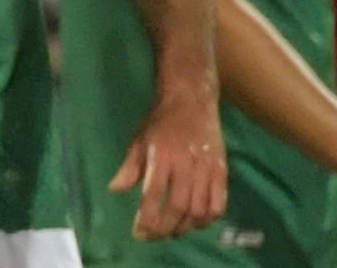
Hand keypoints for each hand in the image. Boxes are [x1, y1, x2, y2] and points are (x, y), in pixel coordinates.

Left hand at [111, 92, 226, 239]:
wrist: (191, 100)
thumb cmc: (161, 122)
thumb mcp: (139, 141)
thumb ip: (130, 168)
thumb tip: (115, 189)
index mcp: (161, 157)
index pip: (153, 195)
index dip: (147, 218)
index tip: (139, 232)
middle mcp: (185, 165)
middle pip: (177, 207)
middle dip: (165, 228)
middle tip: (155, 236)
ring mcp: (206, 168)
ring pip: (198, 209)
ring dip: (185, 226)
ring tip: (173, 232)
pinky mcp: (222, 170)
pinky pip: (219, 202)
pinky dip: (208, 218)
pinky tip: (197, 222)